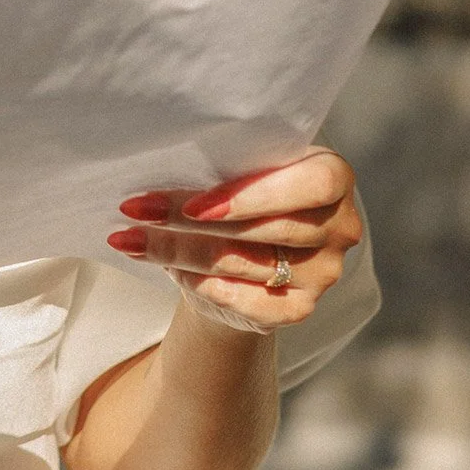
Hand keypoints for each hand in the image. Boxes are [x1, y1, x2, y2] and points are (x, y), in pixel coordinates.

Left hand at [106, 150, 363, 333]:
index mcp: (332, 175)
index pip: (315, 184)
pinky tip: (162, 265)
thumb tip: (153, 161)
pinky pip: (245, 300)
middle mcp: (340, 226)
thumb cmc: (237, 196)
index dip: (256, 195)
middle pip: (267, 227)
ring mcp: (324, 272)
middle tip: (137, 210)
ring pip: (244, 263)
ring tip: (129, 236)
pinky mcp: (299, 307)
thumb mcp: (236, 170)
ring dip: (177, 250)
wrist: (241, 256)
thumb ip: (221, 164)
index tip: (195, 204)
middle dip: (191, 220)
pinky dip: (198, 283)